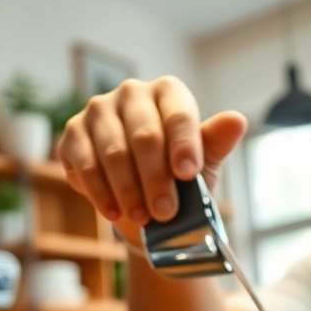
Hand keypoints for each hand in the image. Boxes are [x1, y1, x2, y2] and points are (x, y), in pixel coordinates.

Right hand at [56, 76, 247, 231]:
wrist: (142, 195)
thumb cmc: (175, 171)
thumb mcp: (201, 162)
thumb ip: (215, 143)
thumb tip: (237, 121)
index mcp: (168, 92)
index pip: (178, 115)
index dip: (183, 145)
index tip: (188, 174)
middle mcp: (132, 93)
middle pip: (144, 135)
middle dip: (156, 178)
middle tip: (166, 212)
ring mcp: (99, 110)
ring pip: (113, 152)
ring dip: (128, 190)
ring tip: (142, 218)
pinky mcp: (74, 133)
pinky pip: (85, 164)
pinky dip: (101, 192)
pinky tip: (113, 212)